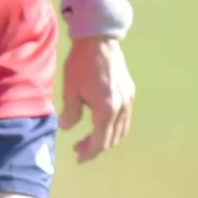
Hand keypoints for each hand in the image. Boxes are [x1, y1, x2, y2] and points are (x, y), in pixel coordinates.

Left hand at [58, 37, 134, 163]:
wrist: (99, 40)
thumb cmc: (81, 64)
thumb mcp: (71, 90)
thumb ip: (70, 113)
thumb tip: (67, 128)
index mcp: (106, 110)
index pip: (100, 141)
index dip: (89, 152)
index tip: (78, 157)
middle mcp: (121, 108)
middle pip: (112, 138)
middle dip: (96, 147)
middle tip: (79, 147)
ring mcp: (128, 99)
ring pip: (121, 129)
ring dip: (107, 137)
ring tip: (91, 137)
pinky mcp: (130, 91)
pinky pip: (124, 117)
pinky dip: (114, 126)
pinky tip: (101, 121)